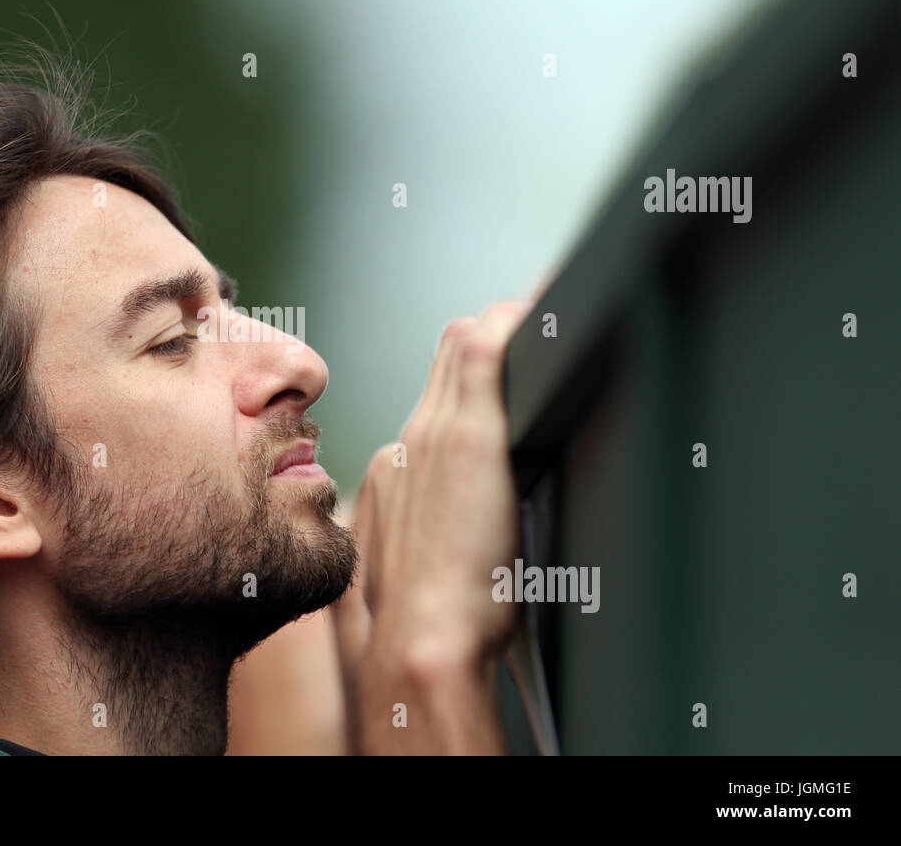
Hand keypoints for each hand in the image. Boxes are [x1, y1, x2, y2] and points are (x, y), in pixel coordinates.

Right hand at [350, 300, 531, 752]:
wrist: (422, 641)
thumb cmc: (432, 625)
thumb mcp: (417, 576)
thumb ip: (429, 546)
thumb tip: (457, 551)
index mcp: (393, 473)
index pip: (434, 395)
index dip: (473, 375)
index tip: (510, 374)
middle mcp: (406, 443)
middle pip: (446, 355)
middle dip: (494, 336)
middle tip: (547, 330)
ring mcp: (432, 434)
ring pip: (463, 342)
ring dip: (509, 325)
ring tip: (557, 318)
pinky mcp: (467, 434)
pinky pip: (485, 348)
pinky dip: (518, 321)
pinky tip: (553, 310)